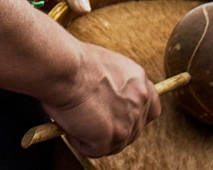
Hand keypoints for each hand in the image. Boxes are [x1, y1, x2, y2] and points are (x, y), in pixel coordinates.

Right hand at [42, 44, 160, 157]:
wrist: (62, 67)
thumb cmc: (71, 62)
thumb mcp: (103, 66)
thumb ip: (114, 85)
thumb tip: (104, 101)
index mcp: (138, 80)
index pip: (150, 107)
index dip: (134, 115)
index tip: (118, 116)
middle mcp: (139, 100)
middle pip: (133, 130)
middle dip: (112, 129)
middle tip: (89, 120)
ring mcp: (128, 120)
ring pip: (114, 143)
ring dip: (93, 136)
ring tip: (75, 118)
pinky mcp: (111, 136)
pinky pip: (94, 150)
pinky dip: (79, 141)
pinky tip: (70, 124)